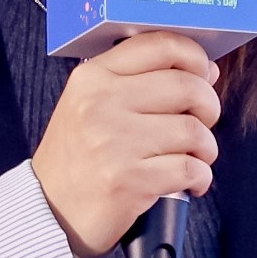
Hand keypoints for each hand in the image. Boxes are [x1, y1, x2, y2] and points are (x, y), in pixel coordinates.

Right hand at [30, 30, 219, 257]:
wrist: (48, 211)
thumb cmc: (77, 159)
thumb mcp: (90, 106)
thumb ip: (140, 83)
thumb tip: (206, 72)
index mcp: (92, 78)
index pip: (160, 45)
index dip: (195, 57)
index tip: (203, 75)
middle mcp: (100, 103)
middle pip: (187, 86)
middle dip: (208, 107)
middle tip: (201, 123)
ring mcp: (113, 141)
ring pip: (194, 130)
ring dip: (205, 148)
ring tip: (193, 158)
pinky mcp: (129, 179)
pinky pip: (190, 168)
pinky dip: (200, 177)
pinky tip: (188, 182)